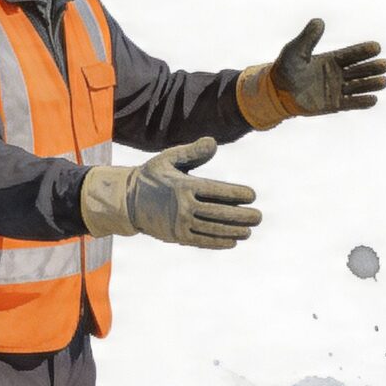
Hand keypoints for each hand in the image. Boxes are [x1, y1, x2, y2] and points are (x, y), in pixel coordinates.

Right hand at [78, 139, 260, 249]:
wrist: (126, 201)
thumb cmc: (152, 176)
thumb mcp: (168, 159)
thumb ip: (192, 152)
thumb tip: (213, 143)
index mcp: (183, 186)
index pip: (217, 191)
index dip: (237, 194)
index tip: (252, 195)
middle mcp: (183, 206)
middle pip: (218, 212)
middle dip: (241, 216)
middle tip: (258, 217)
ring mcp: (179, 223)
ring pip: (212, 229)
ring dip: (233, 231)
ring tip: (249, 231)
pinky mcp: (176, 236)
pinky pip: (201, 241)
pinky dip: (218, 242)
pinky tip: (232, 242)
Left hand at [267, 17, 385, 115]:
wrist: (276, 93)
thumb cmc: (285, 69)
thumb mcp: (295, 50)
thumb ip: (308, 37)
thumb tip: (319, 21)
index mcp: (331, 60)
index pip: (351, 55)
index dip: (364, 51)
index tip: (376, 47)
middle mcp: (337, 74)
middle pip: (359, 70)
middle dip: (372, 68)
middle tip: (385, 65)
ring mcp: (337, 90)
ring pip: (358, 86)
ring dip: (371, 84)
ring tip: (384, 81)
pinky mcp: (333, 105)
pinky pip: (351, 103)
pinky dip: (362, 102)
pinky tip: (373, 99)